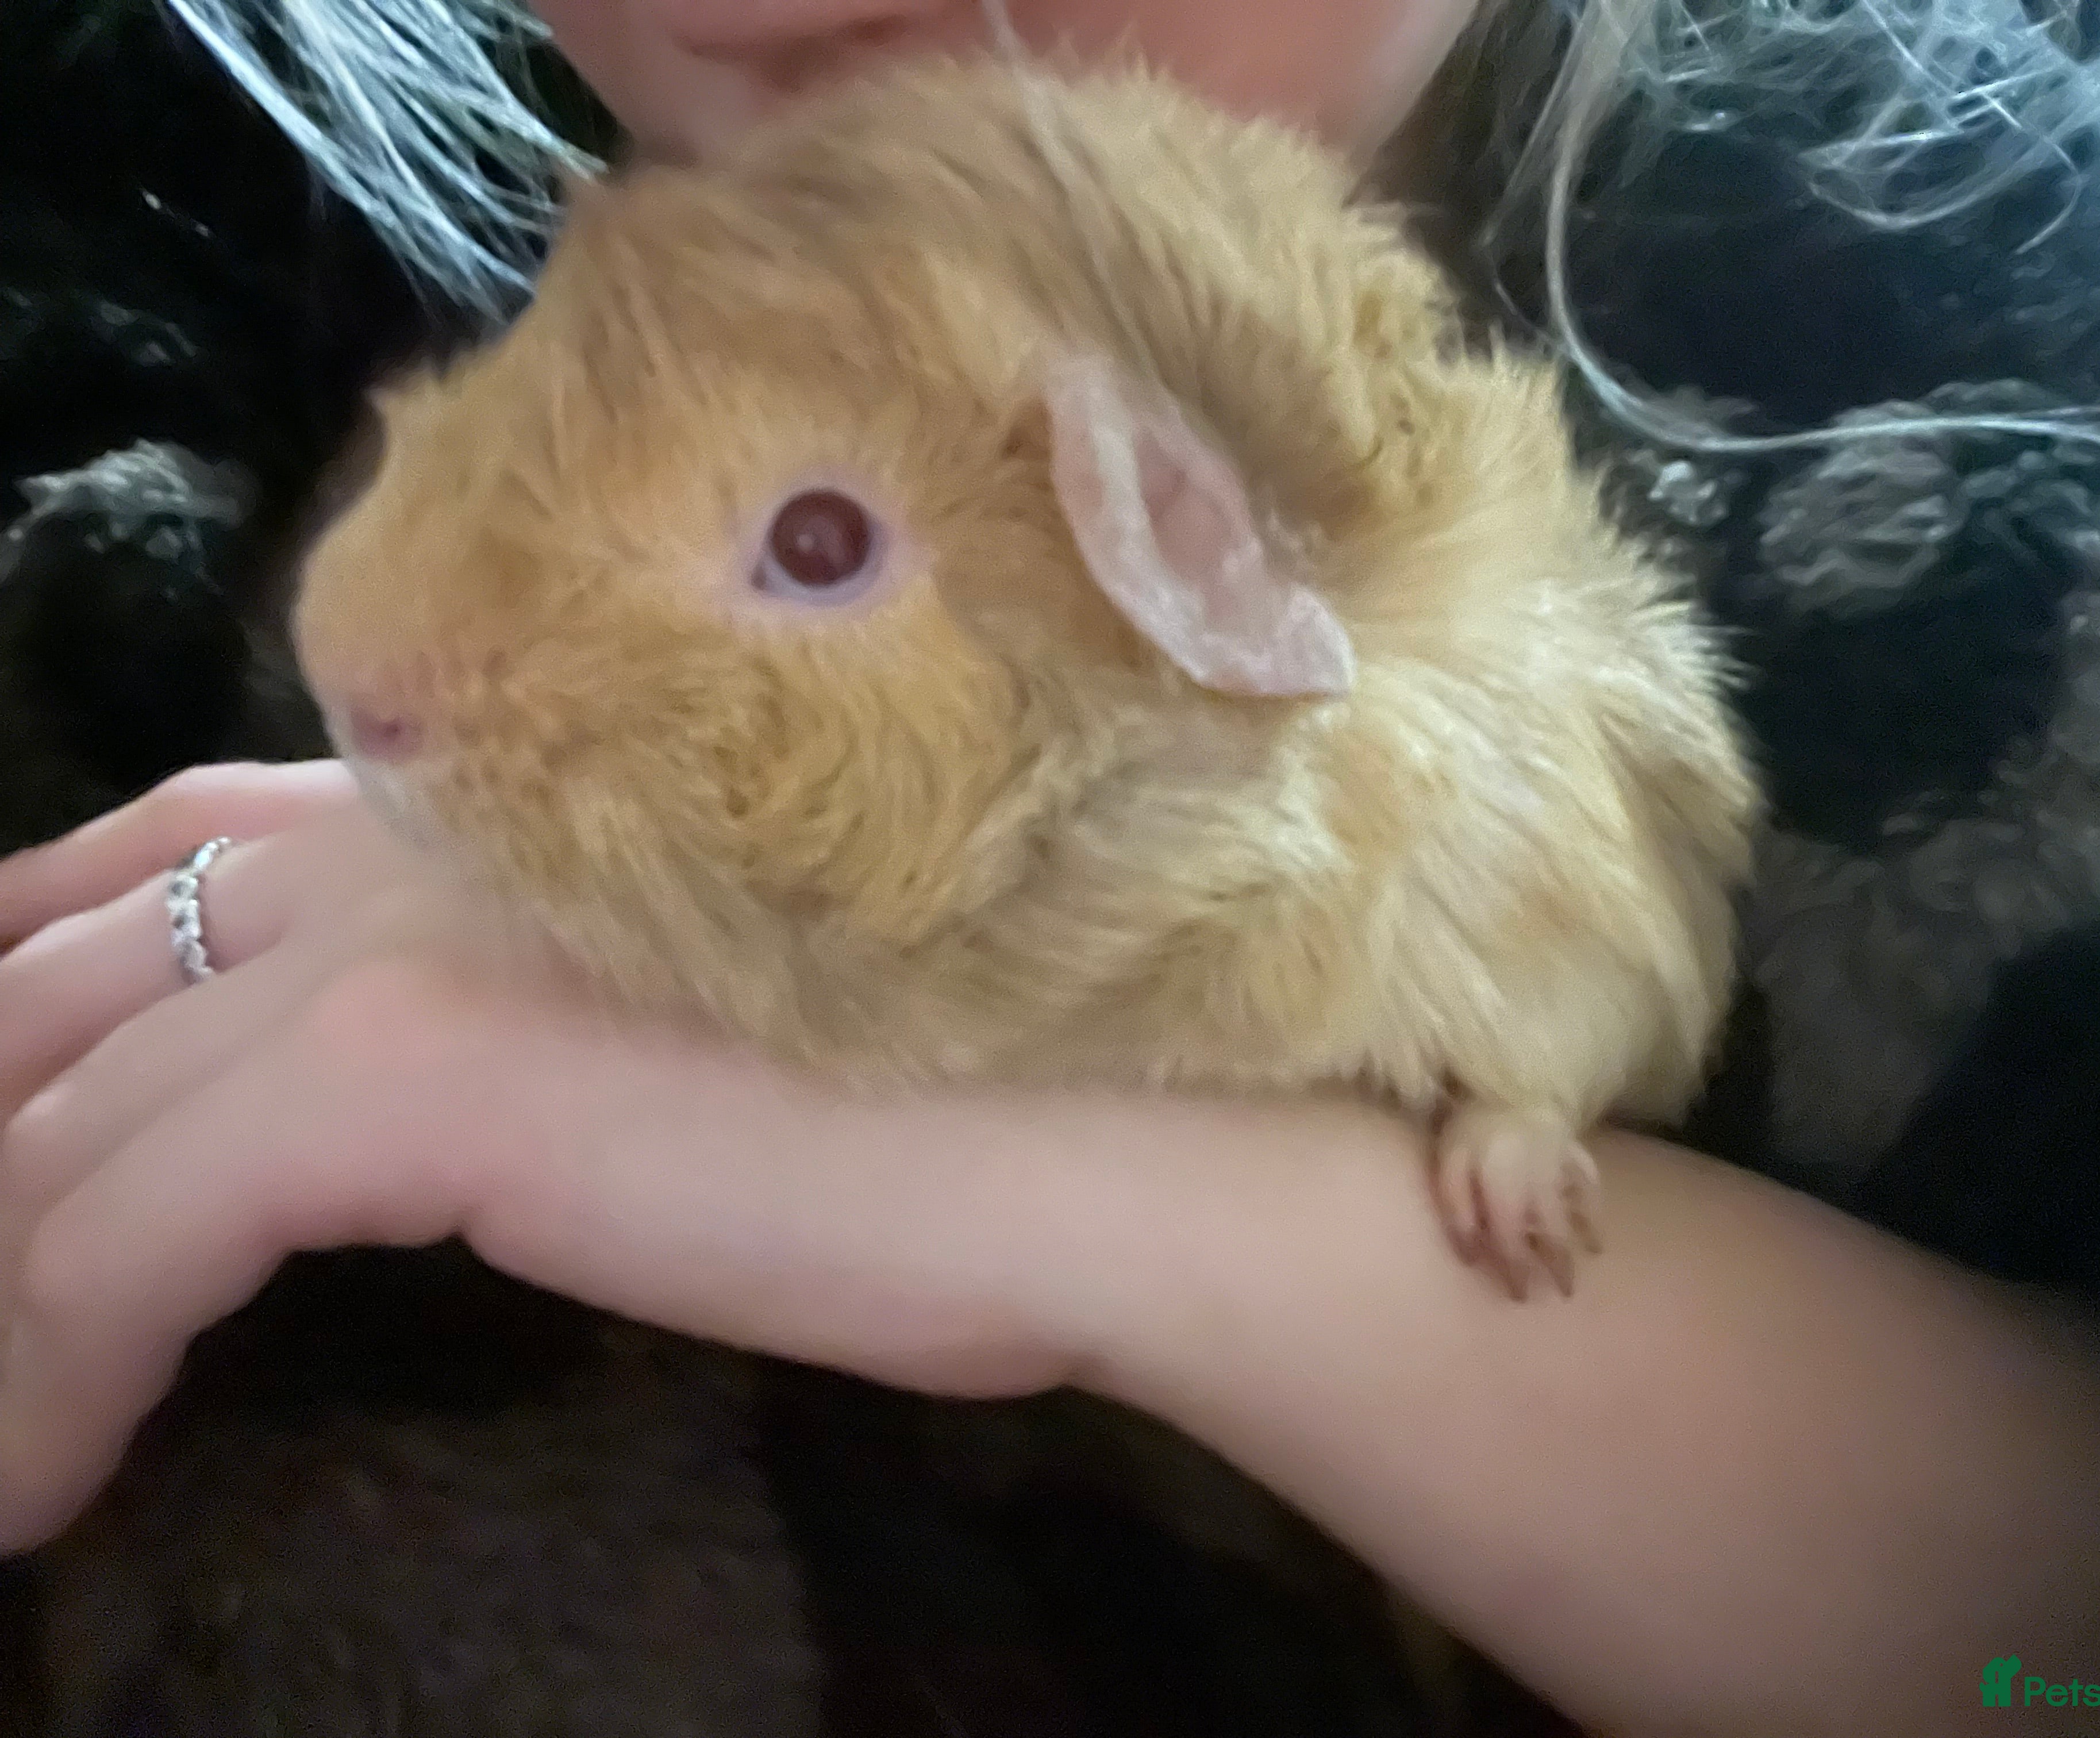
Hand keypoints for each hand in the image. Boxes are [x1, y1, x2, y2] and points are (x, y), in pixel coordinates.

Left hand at [0, 760, 1108, 1553]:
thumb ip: (543, 1017)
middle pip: (79, 965)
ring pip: (66, 1119)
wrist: (1107, 1142)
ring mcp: (403, 941)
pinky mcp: (406, 1073)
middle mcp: (424, 829)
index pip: (186, 833)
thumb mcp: (703, 1029)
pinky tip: (45, 1479)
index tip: (4, 1046)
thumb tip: (437, 1113)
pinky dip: (46, 1369)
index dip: (44, 932)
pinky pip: (117, 1240)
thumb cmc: (970, 1103)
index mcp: (506, 803)